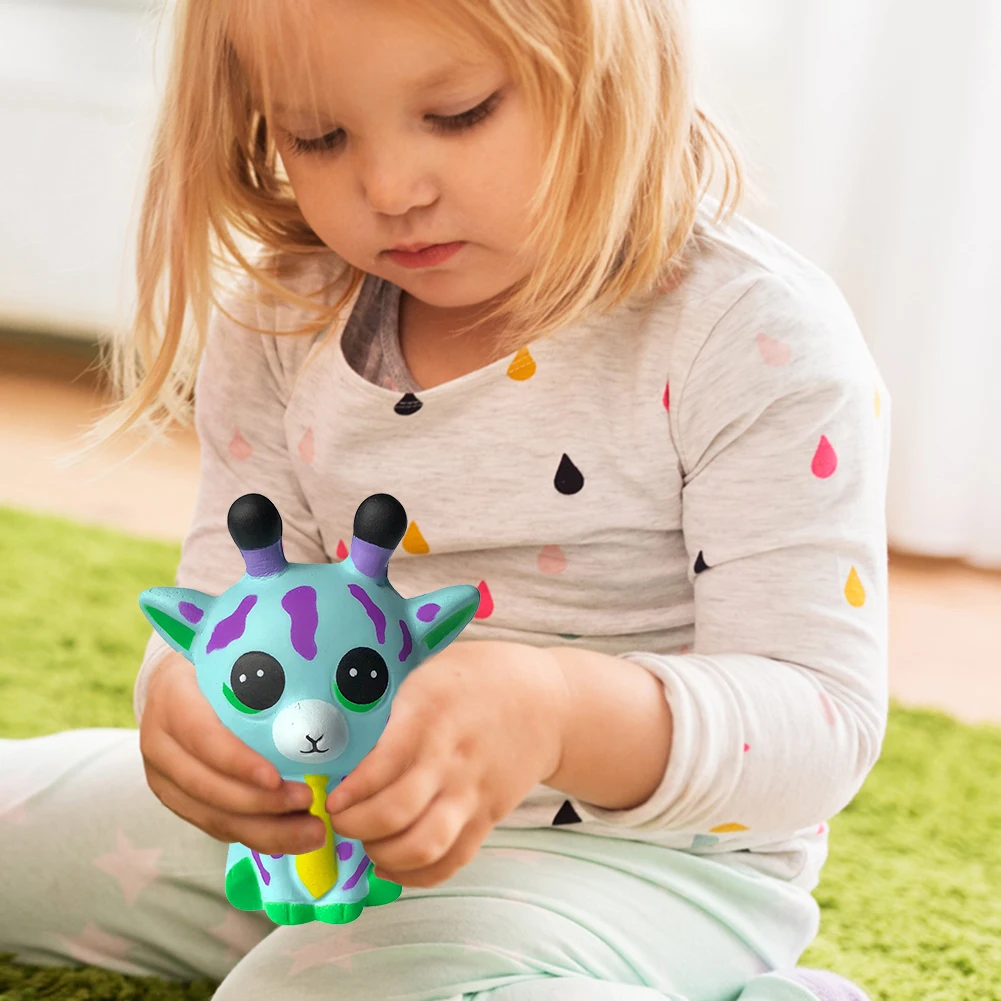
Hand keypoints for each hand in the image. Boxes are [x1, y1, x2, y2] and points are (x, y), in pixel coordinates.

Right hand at [139, 650, 321, 854]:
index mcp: (173, 698)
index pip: (202, 736)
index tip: (276, 779)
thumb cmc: (220, 668)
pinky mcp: (175, 799)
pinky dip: (254, 834)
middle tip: (310, 805)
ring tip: (312, 831)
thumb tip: (323, 692)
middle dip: (261, 804)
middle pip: (208, 786)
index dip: (237, 762)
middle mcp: (159, 741)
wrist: (175, 683)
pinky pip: (214, 825)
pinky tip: (290, 836)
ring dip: (265, 829)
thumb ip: (262, 677)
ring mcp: (162, 776)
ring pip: (212, 815)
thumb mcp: (233, 661)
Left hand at [324, 640, 566, 888]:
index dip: (349, 793)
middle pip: (396, 814)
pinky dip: (416, 874)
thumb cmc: (480, 679)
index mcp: (431, 716)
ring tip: (367, 841)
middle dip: (355, 827)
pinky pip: (451, 861)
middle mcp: (452, 759)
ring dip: (383, 854)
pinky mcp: (488, 817)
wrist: (550, 702)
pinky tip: (393, 862)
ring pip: (424, 846)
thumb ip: (394, 709)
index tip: (332, 797)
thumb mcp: (431, 674)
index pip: (382, 767)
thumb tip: (344, 744)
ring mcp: (473, 793)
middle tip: (340, 819)